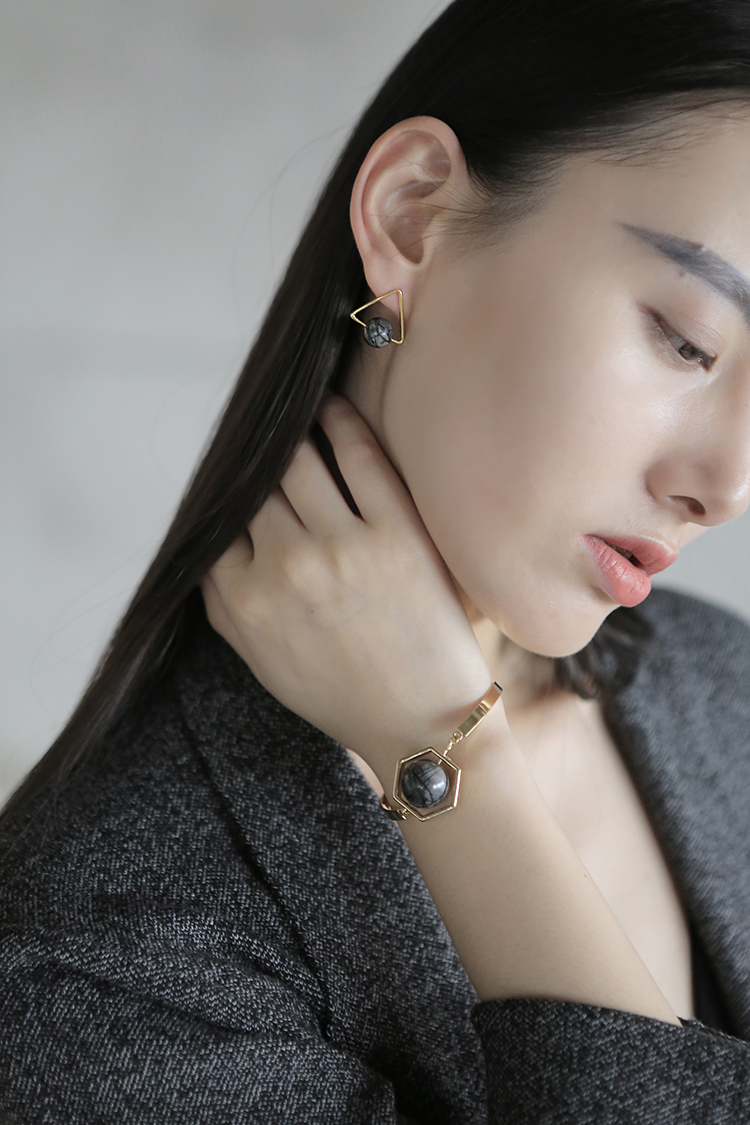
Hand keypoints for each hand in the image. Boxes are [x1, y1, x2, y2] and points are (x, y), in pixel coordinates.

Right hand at [200, 395, 493, 777]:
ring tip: (294, 418)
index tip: (237, 481)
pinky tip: (330, 409)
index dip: (227, 498)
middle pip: (255, 486)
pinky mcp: (396, 532)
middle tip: (264, 441)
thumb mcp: (261, 661)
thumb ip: (222, 602)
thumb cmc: (342, 694)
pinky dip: (338, 421)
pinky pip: (358, 454)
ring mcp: (342, 547)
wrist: (422, 723)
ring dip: (291, 433)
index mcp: (245, 600)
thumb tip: (204, 545)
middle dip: (256, 466)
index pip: (218, 522)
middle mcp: (286, 567)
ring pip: (297, 459)